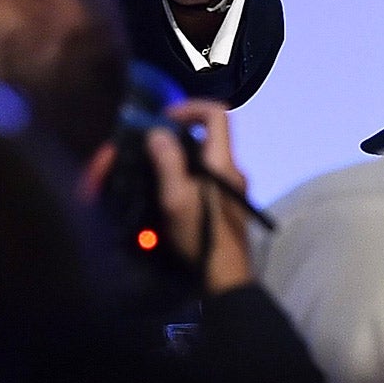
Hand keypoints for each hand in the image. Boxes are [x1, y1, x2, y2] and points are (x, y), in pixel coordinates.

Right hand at [145, 99, 252, 293]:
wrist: (225, 275)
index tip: (165, 119)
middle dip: (179, 134)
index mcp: (223, 162)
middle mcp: (232, 168)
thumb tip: (158, 132)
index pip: (217, 114)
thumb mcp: (176, 198)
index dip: (191, 108)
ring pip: (206, 156)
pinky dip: (187, 172)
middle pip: (209, 135)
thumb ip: (168, 162)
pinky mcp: (227, 201)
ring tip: (153, 169)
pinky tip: (167, 190)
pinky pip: (206, 174)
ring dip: (180, 155)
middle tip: (151, 146)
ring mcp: (232, 186)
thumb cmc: (201, 235)